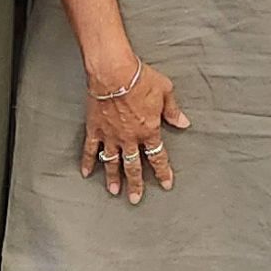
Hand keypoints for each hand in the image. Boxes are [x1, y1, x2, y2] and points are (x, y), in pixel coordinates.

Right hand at [82, 58, 188, 203]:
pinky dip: (89, 162)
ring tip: (114, 192)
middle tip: (136, 199)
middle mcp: (130, 138)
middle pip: (133, 166)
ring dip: (114, 178)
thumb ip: (173, 110)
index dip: (163, 172)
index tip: (166, 184)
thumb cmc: (140, 78)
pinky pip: (91, 149)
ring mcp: (111, 135)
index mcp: (149, 131)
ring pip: (112, 162)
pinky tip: (87, 173)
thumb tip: (184, 122)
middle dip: (136, 184)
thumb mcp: (165, 92)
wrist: (114, 72)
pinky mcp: (95, 128)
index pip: (158, 157)